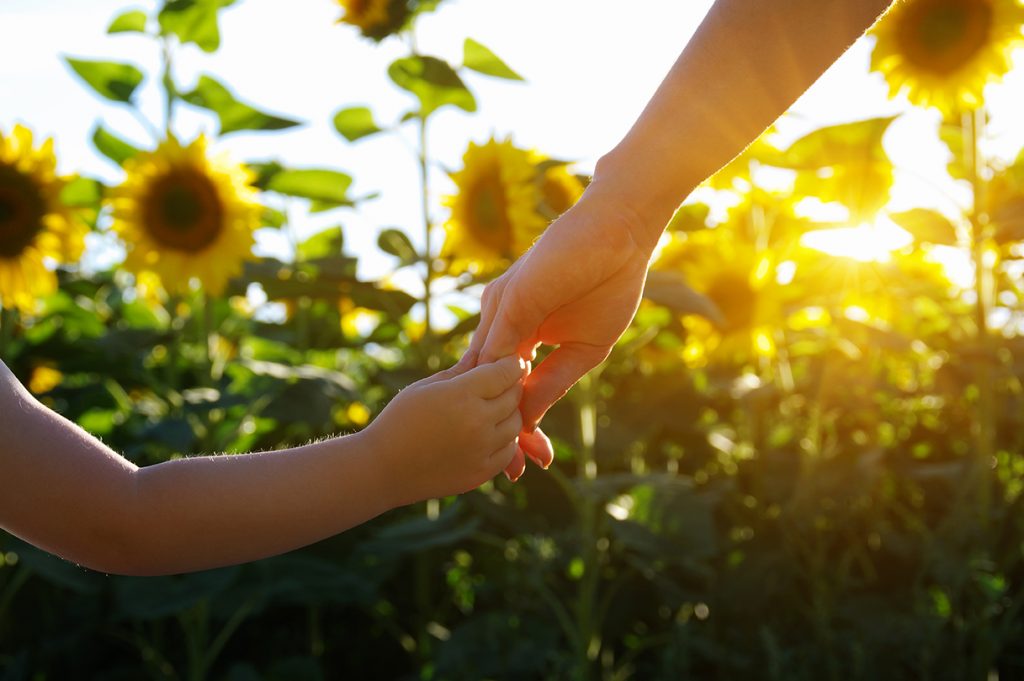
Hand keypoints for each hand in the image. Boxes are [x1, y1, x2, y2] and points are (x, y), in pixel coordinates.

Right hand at [364, 355, 526, 504]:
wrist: (382, 469)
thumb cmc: (398, 420)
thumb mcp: (425, 387)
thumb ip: (459, 370)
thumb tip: (482, 352)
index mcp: (461, 395)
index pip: (505, 372)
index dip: (511, 364)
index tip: (511, 361)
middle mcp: (477, 422)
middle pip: (514, 396)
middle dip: (512, 385)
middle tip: (506, 380)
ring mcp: (481, 450)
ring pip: (516, 425)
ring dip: (510, 413)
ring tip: (496, 406)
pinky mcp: (481, 473)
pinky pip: (508, 451)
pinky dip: (505, 439)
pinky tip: (490, 432)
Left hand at [463, 189, 653, 478]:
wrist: (621, 234)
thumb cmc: (608, 284)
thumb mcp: (584, 348)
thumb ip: (553, 380)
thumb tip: (529, 418)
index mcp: (518, 333)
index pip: (506, 387)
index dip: (515, 425)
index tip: (524, 464)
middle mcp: (501, 323)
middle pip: (488, 386)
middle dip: (499, 430)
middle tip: (509, 474)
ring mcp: (501, 310)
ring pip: (486, 374)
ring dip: (494, 417)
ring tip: (505, 457)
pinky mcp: (510, 299)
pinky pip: (496, 350)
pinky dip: (497, 387)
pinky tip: (504, 418)